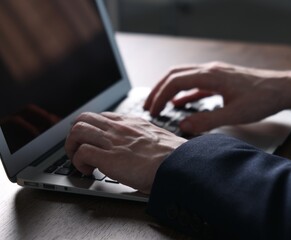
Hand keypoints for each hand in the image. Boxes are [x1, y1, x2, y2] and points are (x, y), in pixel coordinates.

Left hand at [65, 112, 186, 193]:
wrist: (178, 164)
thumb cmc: (172, 155)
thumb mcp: (157, 138)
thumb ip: (144, 137)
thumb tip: (142, 147)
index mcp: (131, 122)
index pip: (102, 116)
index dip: (91, 128)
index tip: (92, 139)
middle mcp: (118, 128)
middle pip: (83, 118)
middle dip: (75, 134)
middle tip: (79, 148)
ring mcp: (112, 141)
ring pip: (77, 131)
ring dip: (72, 146)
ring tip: (78, 160)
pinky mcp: (108, 158)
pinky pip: (81, 153)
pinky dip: (78, 163)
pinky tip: (88, 171)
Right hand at [144, 62, 290, 133]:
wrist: (282, 89)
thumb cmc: (262, 99)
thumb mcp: (234, 115)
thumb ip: (207, 121)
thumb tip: (184, 126)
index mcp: (211, 76)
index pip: (176, 82)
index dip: (160, 96)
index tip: (152, 110)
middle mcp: (210, 70)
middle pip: (175, 75)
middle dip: (159, 90)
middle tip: (148, 106)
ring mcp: (215, 74)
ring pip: (184, 77)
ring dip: (169, 90)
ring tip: (159, 104)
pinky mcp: (220, 80)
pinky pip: (196, 84)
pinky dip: (184, 93)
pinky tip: (180, 103)